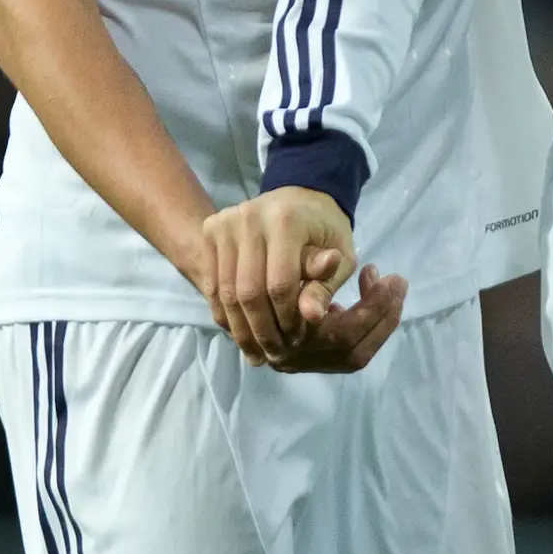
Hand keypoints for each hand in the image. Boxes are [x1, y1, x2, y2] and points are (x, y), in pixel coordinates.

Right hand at [195, 188, 404, 371]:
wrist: (299, 198)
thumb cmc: (326, 232)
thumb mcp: (341, 258)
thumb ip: (324, 287)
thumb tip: (312, 317)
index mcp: (286, 220)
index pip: (279, 284)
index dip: (287, 319)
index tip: (297, 340)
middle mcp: (249, 217)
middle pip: (247, 290)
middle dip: (260, 329)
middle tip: (273, 355)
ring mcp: (225, 222)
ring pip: (225, 291)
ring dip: (240, 328)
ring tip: (256, 353)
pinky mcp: (211, 230)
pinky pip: (213, 283)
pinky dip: (225, 313)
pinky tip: (240, 333)